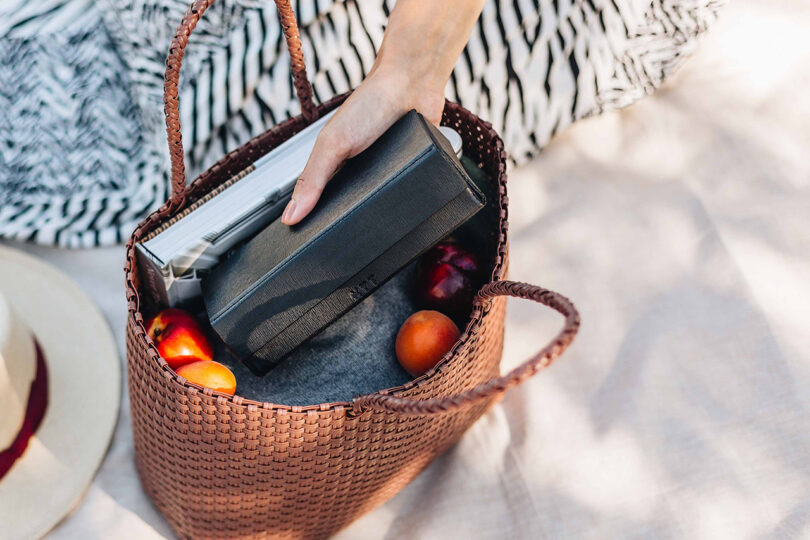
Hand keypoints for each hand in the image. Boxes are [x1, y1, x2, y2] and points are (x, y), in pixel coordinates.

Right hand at [281, 0, 485, 225]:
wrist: (413, 85)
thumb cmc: (371, 103)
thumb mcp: (333, 143)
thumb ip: (312, 178)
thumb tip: (290, 215)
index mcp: (333, 166)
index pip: (319, 204)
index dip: (314, 224)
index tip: (307, 247)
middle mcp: (359, 173)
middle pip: (349, 211)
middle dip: (348, 225)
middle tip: (344, 248)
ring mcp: (386, 176)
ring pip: (378, 209)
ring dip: (379, 217)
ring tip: (374, 236)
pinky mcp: (411, 176)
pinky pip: (405, 199)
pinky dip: (405, 206)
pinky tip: (403, 217)